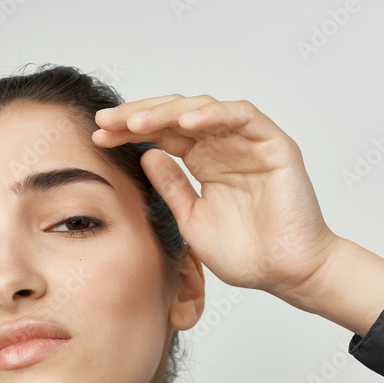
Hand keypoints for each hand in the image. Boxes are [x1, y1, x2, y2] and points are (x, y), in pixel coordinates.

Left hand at [92, 94, 338, 301]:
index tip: (98, 137)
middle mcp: (225, 146)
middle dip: (139, 115)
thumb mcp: (192, 219)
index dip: (130, 132)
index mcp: (205, 162)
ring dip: (169, 111)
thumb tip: (145, 156)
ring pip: (205, 109)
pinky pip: (242, 116)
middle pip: (177, 115)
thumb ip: (171, 187)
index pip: (163, 134)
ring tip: (137, 121)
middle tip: (106, 121)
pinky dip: (214, 114)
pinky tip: (186, 122)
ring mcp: (249, 142)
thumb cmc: (246, 253)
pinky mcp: (274, 144)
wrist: (285, 273)